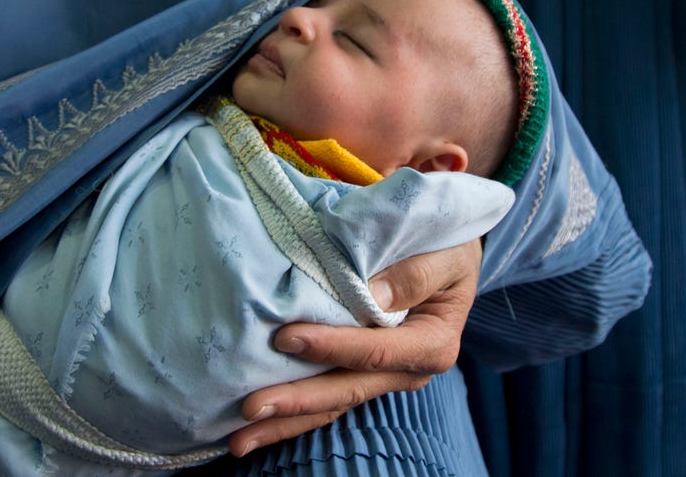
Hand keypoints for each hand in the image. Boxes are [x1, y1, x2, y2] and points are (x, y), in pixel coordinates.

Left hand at [228, 238, 482, 456]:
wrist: (446, 254)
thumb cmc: (444, 246)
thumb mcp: (442, 254)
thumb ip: (413, 275)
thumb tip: (373, 294)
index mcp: (432, 342)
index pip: (376, 351)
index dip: (332, 347)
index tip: (286, 338)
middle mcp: (406, 369)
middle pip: (346, 390)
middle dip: (297, 402)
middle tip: (250, 407)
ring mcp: (380, 377)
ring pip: (330, 403)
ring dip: (285, 421)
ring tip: (239, 439)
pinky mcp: (357, 373)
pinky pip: (323, 396)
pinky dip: (291, 410)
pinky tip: (254, 426)